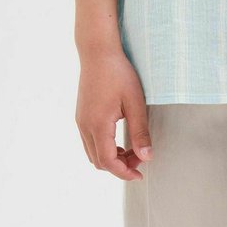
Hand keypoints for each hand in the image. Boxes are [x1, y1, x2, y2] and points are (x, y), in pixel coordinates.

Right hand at [75, 47, 153, 180]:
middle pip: (99, 161)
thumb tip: (147, 157)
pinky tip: (120, 139)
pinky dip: (104, 147)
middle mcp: (84, 127)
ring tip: (133, 149)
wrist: (98, 52)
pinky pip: (89, 141)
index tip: (140, 175)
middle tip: (140, 158)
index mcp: (97, 125)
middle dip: (120, 166)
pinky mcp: (81, 115)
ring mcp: (80, 121)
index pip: (108, 162)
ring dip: (111, 157)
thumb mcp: (134, 102)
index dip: (124, 173)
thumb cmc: (118, 73)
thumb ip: (140, 131)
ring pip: (92, 153)